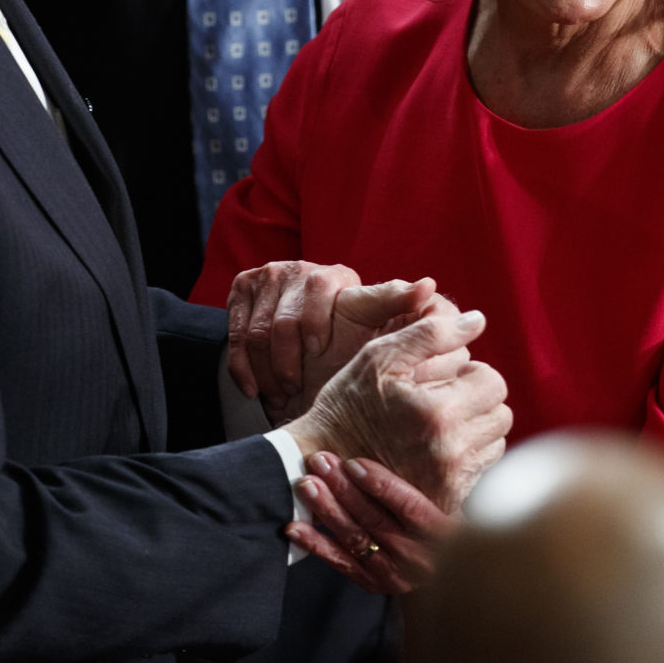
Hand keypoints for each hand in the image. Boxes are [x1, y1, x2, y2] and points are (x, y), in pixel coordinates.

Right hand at [226, 262, 445, 423]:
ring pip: (256, 332)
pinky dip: (242, 367)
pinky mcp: (240, 289)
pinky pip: (235, 335)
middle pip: (282, 319)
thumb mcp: (371, 320)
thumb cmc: (346, 336)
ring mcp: (264, 278)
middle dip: (287, 361)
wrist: (302, 338)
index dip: (315, 323)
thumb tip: (428, 286)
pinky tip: (253, 389)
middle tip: (295, 387)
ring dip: (266, 370)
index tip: (318, 351)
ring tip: (279, 393)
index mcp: (330, 276)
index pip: (320, 288)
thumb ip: (396, 303)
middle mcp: (294, 270)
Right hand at [286, 309, 509, 511]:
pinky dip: (467, 456)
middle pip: (501, 413)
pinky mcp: (450, 502)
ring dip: (476, 429)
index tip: (443, 378)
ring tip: (438, 425)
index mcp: (438, 413)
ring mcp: (453, 482)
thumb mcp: (378, 357)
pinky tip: (436, 450)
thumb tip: (478, 320)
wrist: (321, 464)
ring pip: (496, 442)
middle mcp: (452, 452)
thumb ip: (430, 333)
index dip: (470, 372)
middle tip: (441, 399)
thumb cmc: (347, 405)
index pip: (492, 382)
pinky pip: (482, 470)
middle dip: (476, 400)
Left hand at [288, 452, 450, 594]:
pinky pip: (341, 562)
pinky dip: (315, 544)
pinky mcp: (374, 581)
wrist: (449, 562)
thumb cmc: (440, 512)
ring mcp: (396, 573)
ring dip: (327, 510)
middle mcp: (420, 558)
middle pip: (376, 520)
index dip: (380, 484)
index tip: (353, 462)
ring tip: (306, 484)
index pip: (410, 507)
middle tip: (319, 461)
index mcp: (443, 532)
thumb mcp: (449, 491)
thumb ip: (429, 468)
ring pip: (355, 538)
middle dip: (343, 488)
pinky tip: (295, 527)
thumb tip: (415, 416)